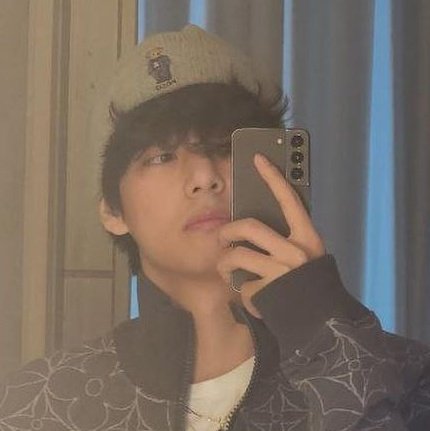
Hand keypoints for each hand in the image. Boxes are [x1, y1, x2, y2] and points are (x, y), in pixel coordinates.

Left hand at [217, 153, 325, 317]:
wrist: (321, 322)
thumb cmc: (309, 285)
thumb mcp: (306, 257)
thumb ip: (287, 240)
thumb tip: (252, 229)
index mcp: (308, 237)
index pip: (289, 199)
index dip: (273, 177)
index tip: (258, 158)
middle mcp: (296, 250)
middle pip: (249, 227)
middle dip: (228, 230)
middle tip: (222, 237)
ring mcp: (281, 271)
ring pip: (237, 256)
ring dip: (224, 264)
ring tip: (226, 270)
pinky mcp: (267, 291)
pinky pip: (242, 285)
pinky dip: (241, 292)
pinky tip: (252, 298)